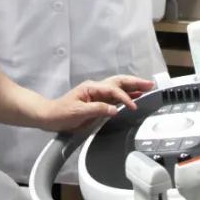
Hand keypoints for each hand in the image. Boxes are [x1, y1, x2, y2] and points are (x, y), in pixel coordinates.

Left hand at [39, 75, 153, 131]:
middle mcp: (96, 88)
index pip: (113, 90)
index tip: (132, 106)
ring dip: (133, 87)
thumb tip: (114, 110)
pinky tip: (134, 97)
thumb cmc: (60, 113)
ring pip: (118, 87)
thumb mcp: (78, 112)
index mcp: (91, 88)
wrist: (50, 117)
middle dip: (135, 83)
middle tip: (149, 84)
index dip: (125, 97)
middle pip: (119, 82)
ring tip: (146, 87)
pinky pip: (115, 96)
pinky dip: (126, 95)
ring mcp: (97, 94)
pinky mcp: (97, 102)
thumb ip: (97, 110)